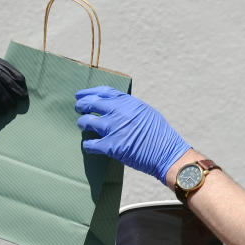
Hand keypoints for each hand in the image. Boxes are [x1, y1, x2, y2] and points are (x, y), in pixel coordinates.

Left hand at [75, 86, 190, 181]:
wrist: (166, 153)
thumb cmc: (159, 134)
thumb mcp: (145, 112)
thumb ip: (128, 107)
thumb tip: (114, 106)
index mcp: (128, 102)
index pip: (103, 91)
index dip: (89, 92)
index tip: (80, 95)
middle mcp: (118, 112)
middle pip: (91, 104)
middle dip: (81, 105)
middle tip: (78, 108)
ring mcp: (113, 128)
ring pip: (86, 122)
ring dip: (82, 123)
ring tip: (82, 125)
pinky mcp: (110, 146)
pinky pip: (90, 144)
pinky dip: (87, 145)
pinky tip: (88, 146)